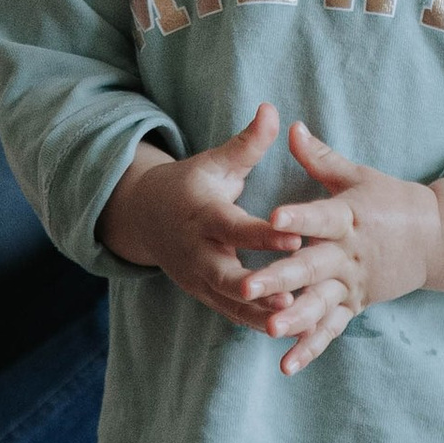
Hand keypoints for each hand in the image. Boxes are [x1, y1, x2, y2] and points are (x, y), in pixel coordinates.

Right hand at [98, 101, 294, 323]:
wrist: (147, 216)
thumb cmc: (193, 183)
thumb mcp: (216, 161)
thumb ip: (247, 143)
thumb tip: (272, 110)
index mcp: (203, 215)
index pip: (235, 227)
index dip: (264, 234)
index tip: (295, 236)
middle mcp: (197, 251)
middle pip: (225, 276)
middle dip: (256, 289)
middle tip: (289, 299)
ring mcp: (197, 278)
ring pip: (230, 304)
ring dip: (261, 316)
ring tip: (297, 322)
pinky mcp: (204, 295)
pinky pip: (233, 316)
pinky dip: (258, 325)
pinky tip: (291, 332)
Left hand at [237, 122, 443, 372]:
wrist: (436, 237)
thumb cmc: (390, 200)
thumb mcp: (357, 175)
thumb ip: (320, 158)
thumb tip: (290, 127)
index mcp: (348, 217)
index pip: (321, 216)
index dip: (298, 216)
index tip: (273, 217)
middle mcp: (349, 254)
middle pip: (311, 267)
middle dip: (279, 278)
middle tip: (248, 285)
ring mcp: (352, 284)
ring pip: (320, 304)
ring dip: (295, 319)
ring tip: (268, 330)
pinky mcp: (355, 305)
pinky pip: (331, 330)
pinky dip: (311, 348)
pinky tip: (286, 365)